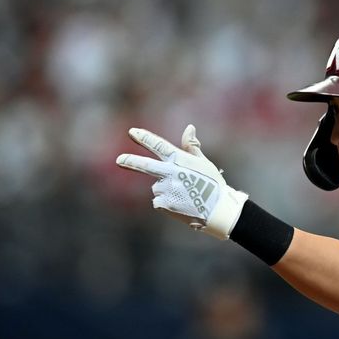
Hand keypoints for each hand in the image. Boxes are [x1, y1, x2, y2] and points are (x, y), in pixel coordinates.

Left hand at [116, 125, 247, 239]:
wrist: (219, 212)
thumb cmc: (214, 186)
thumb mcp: (205, 164)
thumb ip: (192, 147)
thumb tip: (189, 127)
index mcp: (180, 161)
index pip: (159, 146)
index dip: (145, 138)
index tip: (132, 132)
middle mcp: (171, 173)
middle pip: (146, 166)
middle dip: (130, 161)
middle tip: (119, 160)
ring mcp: (167, 189)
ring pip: (157, 187)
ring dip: (165, 190)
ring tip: (185, 196)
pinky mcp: (164, 204)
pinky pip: (159, 202)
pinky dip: (166, 203)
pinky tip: (181, 205)